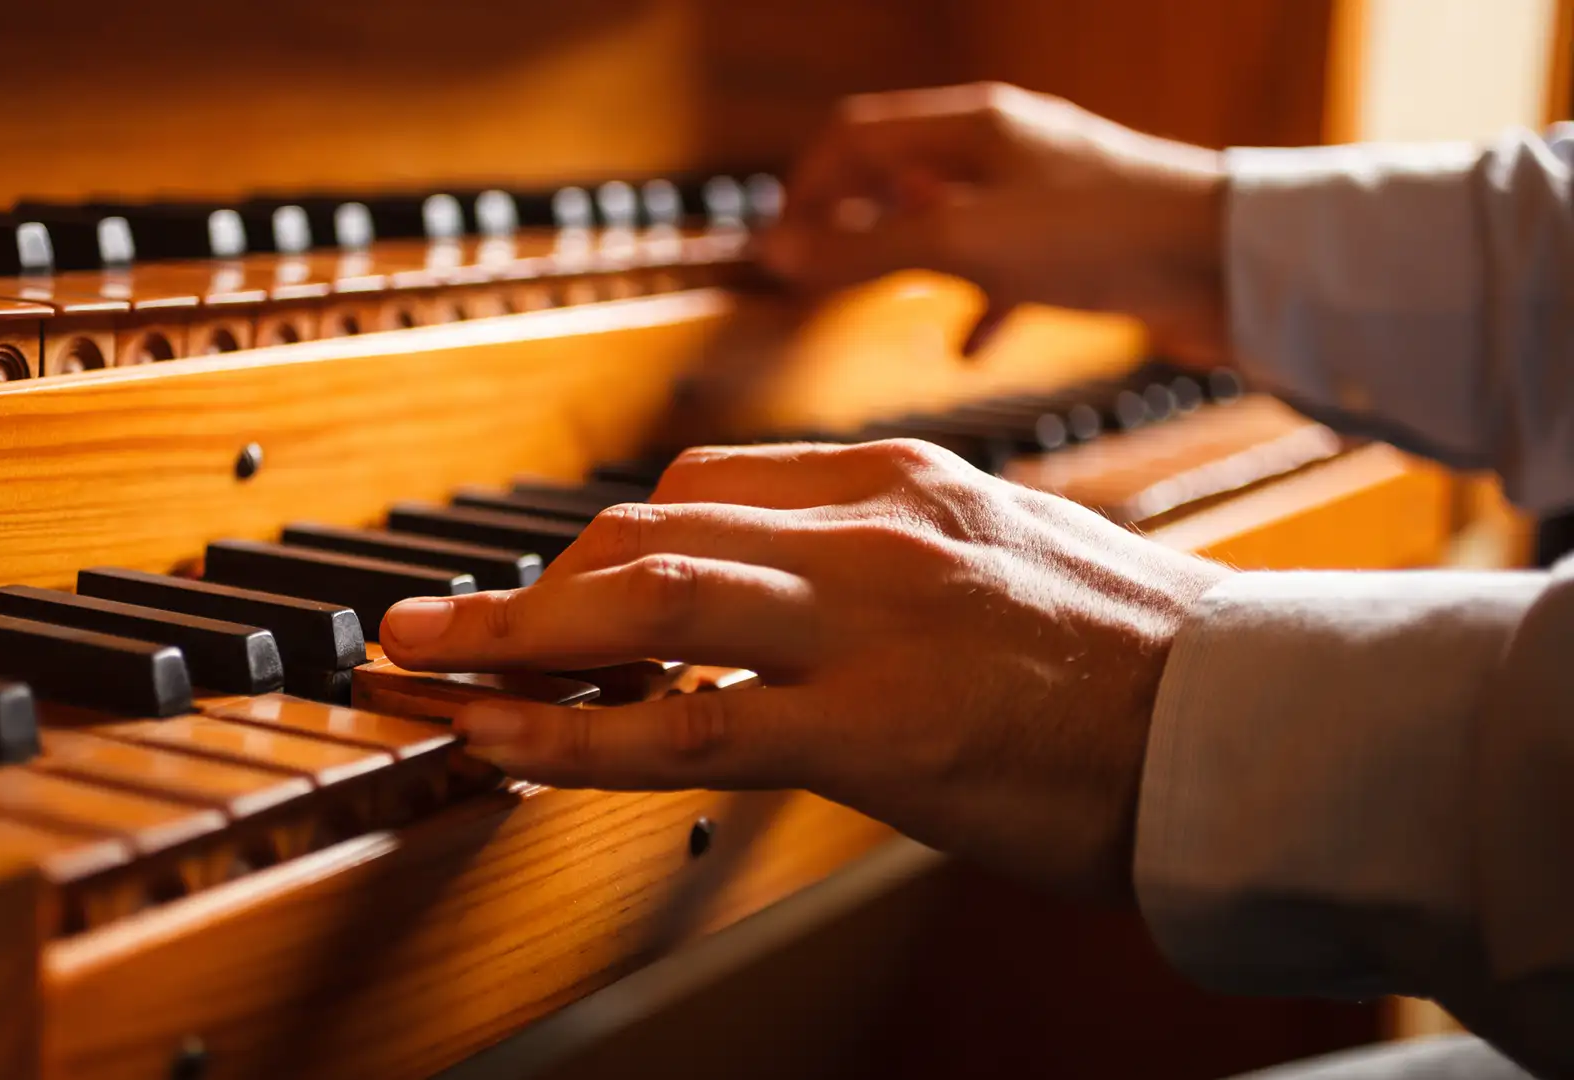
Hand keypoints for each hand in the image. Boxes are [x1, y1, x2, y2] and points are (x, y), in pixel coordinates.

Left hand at [380, 440, 1230, 900]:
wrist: (1245, 727)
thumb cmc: (1126, 659)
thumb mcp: (996, 555)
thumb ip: (881, 555)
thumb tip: (775, 590)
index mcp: (897, 484)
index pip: (702, 487)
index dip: (598, 547)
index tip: (546, 593)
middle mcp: (870, 530)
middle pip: (648, 527)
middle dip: (525, 584)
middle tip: (436, 629)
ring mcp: (869, 623)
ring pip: (644, 599)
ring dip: (510, 637)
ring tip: (418, 673)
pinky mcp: (876, 730)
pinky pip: (686, 723)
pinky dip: (574, 732)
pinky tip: (504, 747)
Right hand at [762, 82, 1228, 361]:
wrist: (1233, 264)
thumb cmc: (1105, 235)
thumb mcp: (965, 242)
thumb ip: (867, 250)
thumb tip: (777, 256)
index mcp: (971, 127)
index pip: (855, 136)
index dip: (804, 189)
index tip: (778, 252)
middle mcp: (1003, 151)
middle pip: (897, 175)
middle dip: (849, 224)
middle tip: (813, 279)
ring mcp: (1041, 198)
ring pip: (946, 222)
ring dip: (905, 260)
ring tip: (876, 302)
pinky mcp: (1078, 247)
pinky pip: (1004, 271)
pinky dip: (973, 305)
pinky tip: (966, 347)